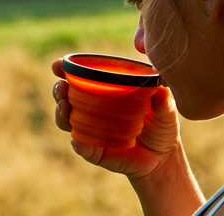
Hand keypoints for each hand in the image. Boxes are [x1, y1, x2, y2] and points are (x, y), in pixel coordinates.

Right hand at [52, 58, 179, 179]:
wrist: (162, 157)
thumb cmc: (162, 126)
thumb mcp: (167, 110)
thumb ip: (165, 100)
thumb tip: (161, 90)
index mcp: (106, 93)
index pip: (81, 78)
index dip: (65, 70)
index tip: (57, 65)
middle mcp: (94, 109)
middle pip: (67, 97)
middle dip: (58, 90)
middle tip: (62, 87)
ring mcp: (92, 130)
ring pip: (67, 121)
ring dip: (61, 113)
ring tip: (65, 107)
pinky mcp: (96, 151)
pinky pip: (83, 147)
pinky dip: (79, 144)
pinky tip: (77, 140)